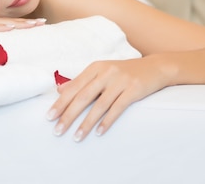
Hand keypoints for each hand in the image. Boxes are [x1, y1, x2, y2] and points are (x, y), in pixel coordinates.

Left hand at [46, 57, 170, 141]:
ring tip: (76, 137)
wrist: (154, 68)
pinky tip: (98, 132)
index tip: (49, 117)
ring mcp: (120, 81)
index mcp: (95, 68)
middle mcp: (106, 72)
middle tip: (57, 130)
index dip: (60, 103)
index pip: (73, 88)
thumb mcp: (102, 72)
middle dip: (68, 115)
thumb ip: (82, 81)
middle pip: (83, 97)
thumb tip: (59, 91)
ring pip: (99, 105)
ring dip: (86, 123)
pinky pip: (117, 108)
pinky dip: (107, 121)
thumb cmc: (124, 72)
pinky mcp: (134, 90)